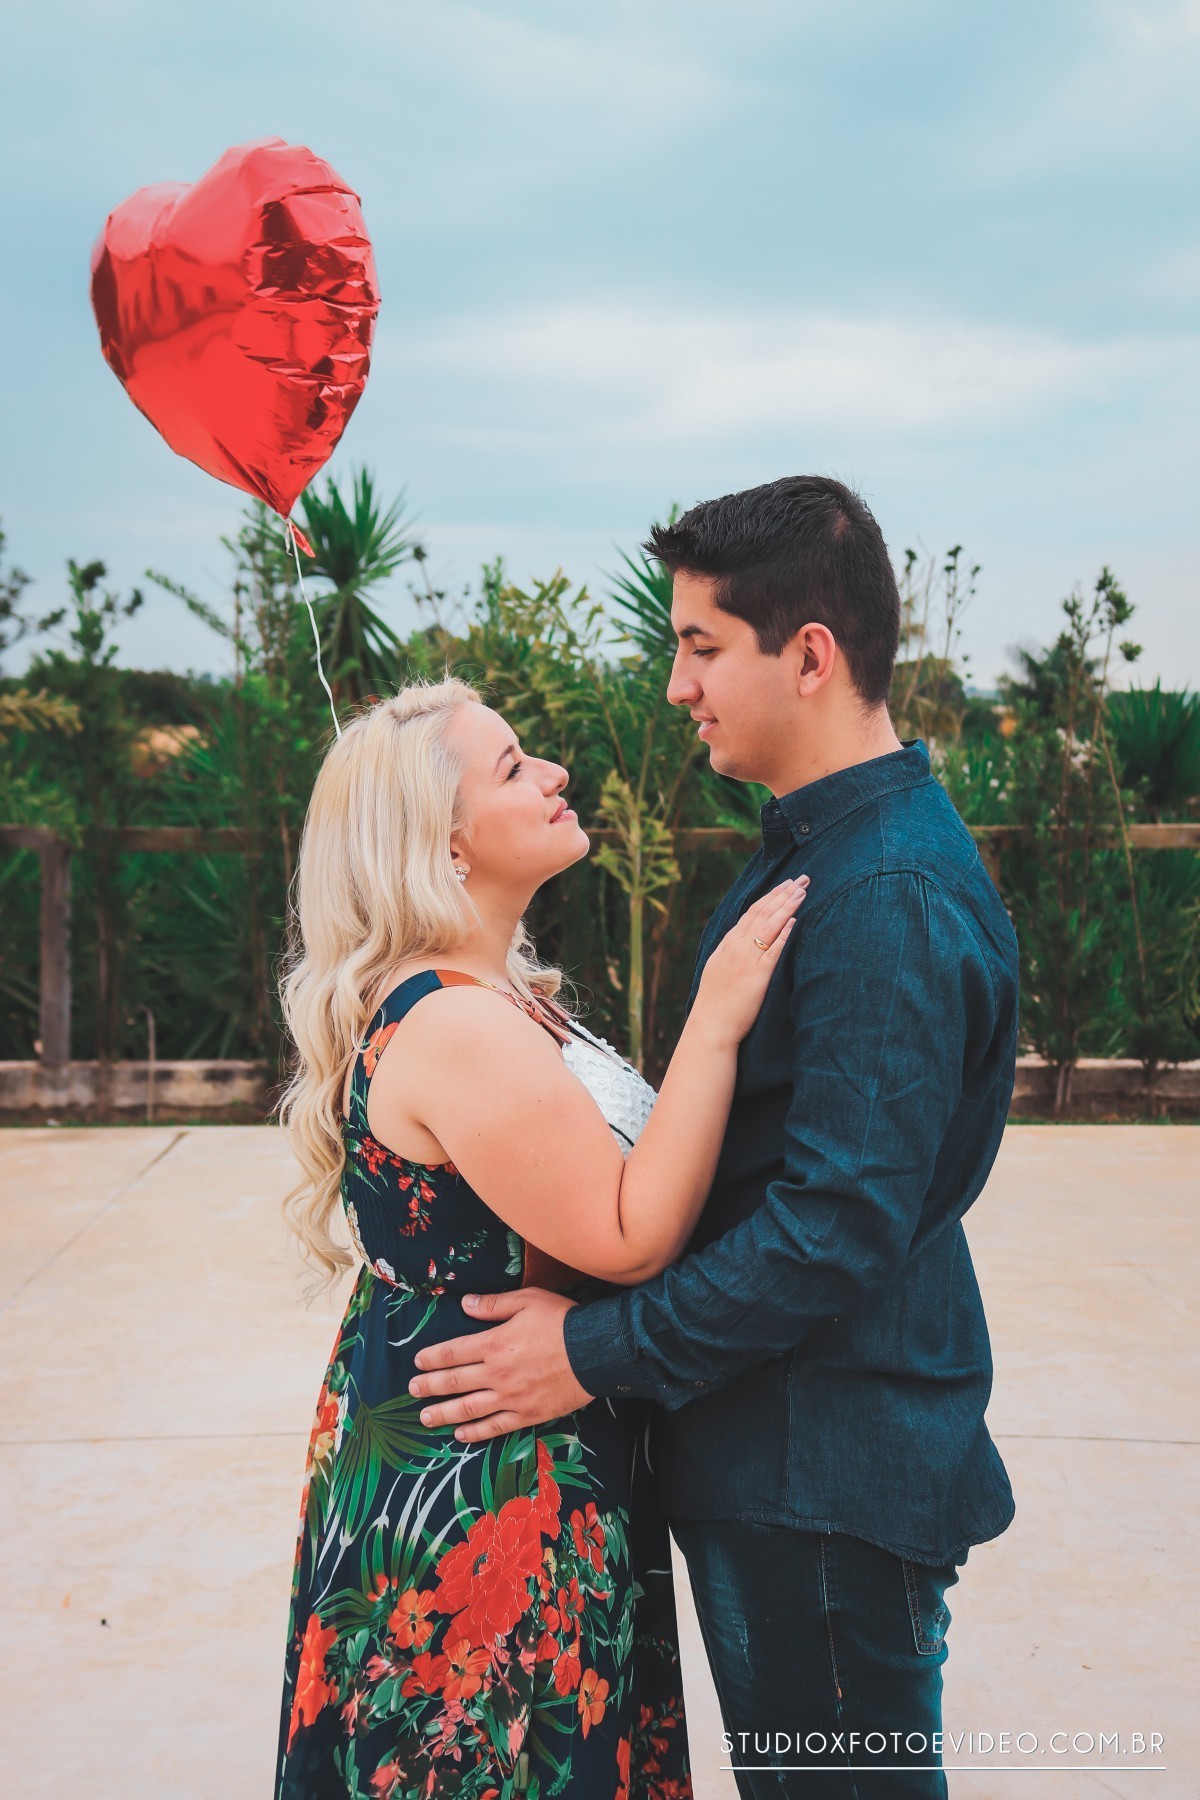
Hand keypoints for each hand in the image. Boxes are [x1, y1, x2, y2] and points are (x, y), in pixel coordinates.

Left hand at [408, 1288, 591, 1440]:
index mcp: (494, 1344)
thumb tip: (465, 1304)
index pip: (453, 1352)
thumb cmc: (562, 1321)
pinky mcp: (527, 1414)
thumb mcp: (527, 1301)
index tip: (417, 1362)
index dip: (432, 1358)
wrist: (596, 1352)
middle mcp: (497, 1374)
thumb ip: (493, 1305)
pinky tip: (460, 1435)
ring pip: (468, 1409)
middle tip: (412, 1389)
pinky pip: (495, 1427)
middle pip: (454, 1383)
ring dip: (444, 1413)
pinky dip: (475, 1432)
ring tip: (426, 1418)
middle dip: (430, 1386)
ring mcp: (511, 1398)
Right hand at [693, 875, 807, 1044]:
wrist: (710, 1026)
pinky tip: (794, 921)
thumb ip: (731, 954)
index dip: (770, 897)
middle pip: (762, 913)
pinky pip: (773, 950)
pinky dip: (783, 933)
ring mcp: (746, 960)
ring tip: (802, 892)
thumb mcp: (718, 971)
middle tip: (801, 879)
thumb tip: (744, 943)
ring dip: (786, 906)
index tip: (785, 885)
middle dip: (783, 894)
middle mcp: (736, 947)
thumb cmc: (715, 1004)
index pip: (751, 913)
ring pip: (768, 926)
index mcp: (726, 945)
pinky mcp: (757, 976)